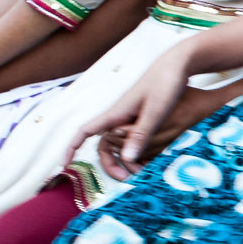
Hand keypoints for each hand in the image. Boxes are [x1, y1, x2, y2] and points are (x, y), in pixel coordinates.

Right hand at [72, 55, 189, 180]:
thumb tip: (127, 158)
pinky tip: (151, 159)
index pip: (86, 131)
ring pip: (119, 142)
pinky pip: (133, 137)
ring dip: (126, 159)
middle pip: (104, 144)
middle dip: (110, 163)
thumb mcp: (156, 111)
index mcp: (116, 113)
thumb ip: (141, 134)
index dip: (72, 147)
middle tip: (126, 179)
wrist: (178, 64)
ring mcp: (130, 115)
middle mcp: (119, 115)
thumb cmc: (166, 84)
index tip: (64, 164)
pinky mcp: (142, 115)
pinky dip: (138, 150)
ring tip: (143, 173)